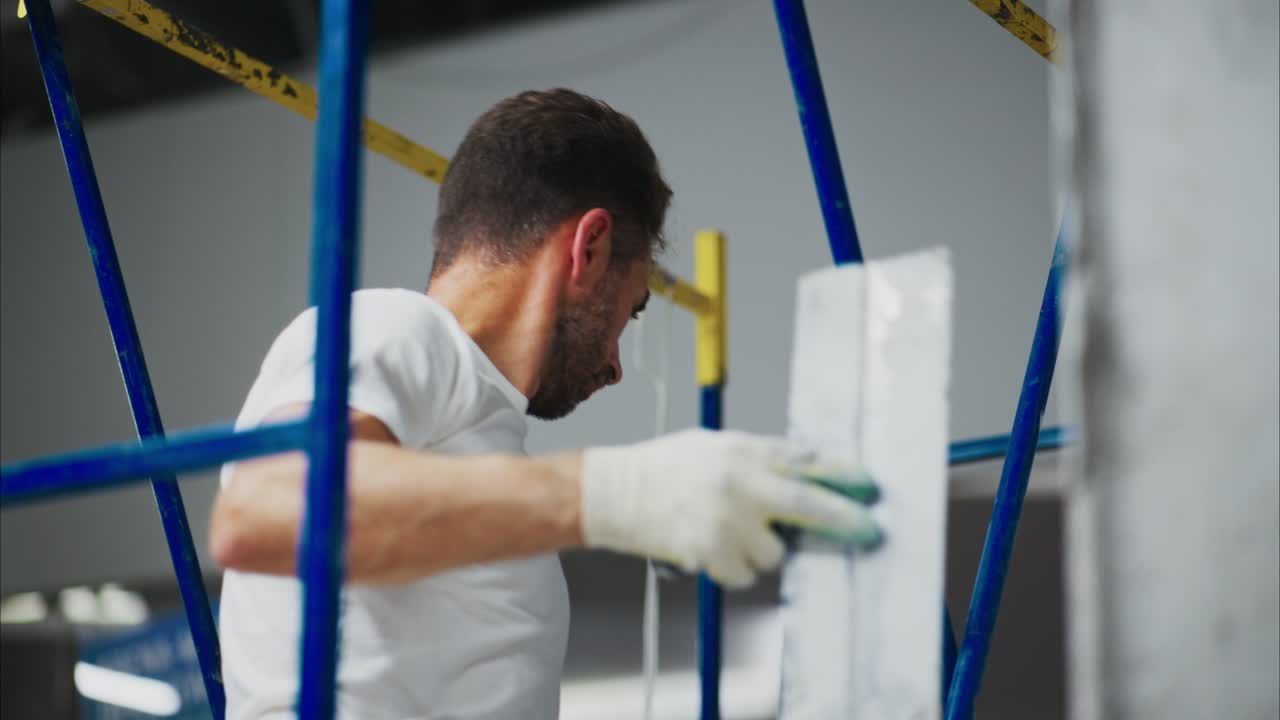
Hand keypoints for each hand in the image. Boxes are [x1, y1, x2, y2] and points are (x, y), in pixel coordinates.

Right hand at [579, 429, 879, 588]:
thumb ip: (759, 460)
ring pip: (774, 551)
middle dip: (846, 520)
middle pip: (809, 505)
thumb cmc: (664, 468)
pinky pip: (744, 572)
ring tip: (728, 533)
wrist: (613, 491)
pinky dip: (733, 567)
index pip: (807, 459)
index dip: (844, 474)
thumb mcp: (715, 446)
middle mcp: (741, 483)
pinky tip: (708, 547)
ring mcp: (727, 519)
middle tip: (871, 531)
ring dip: (761, 550)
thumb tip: (805, 477)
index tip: (870, 486)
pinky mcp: (711, 551)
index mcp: (745, 451)